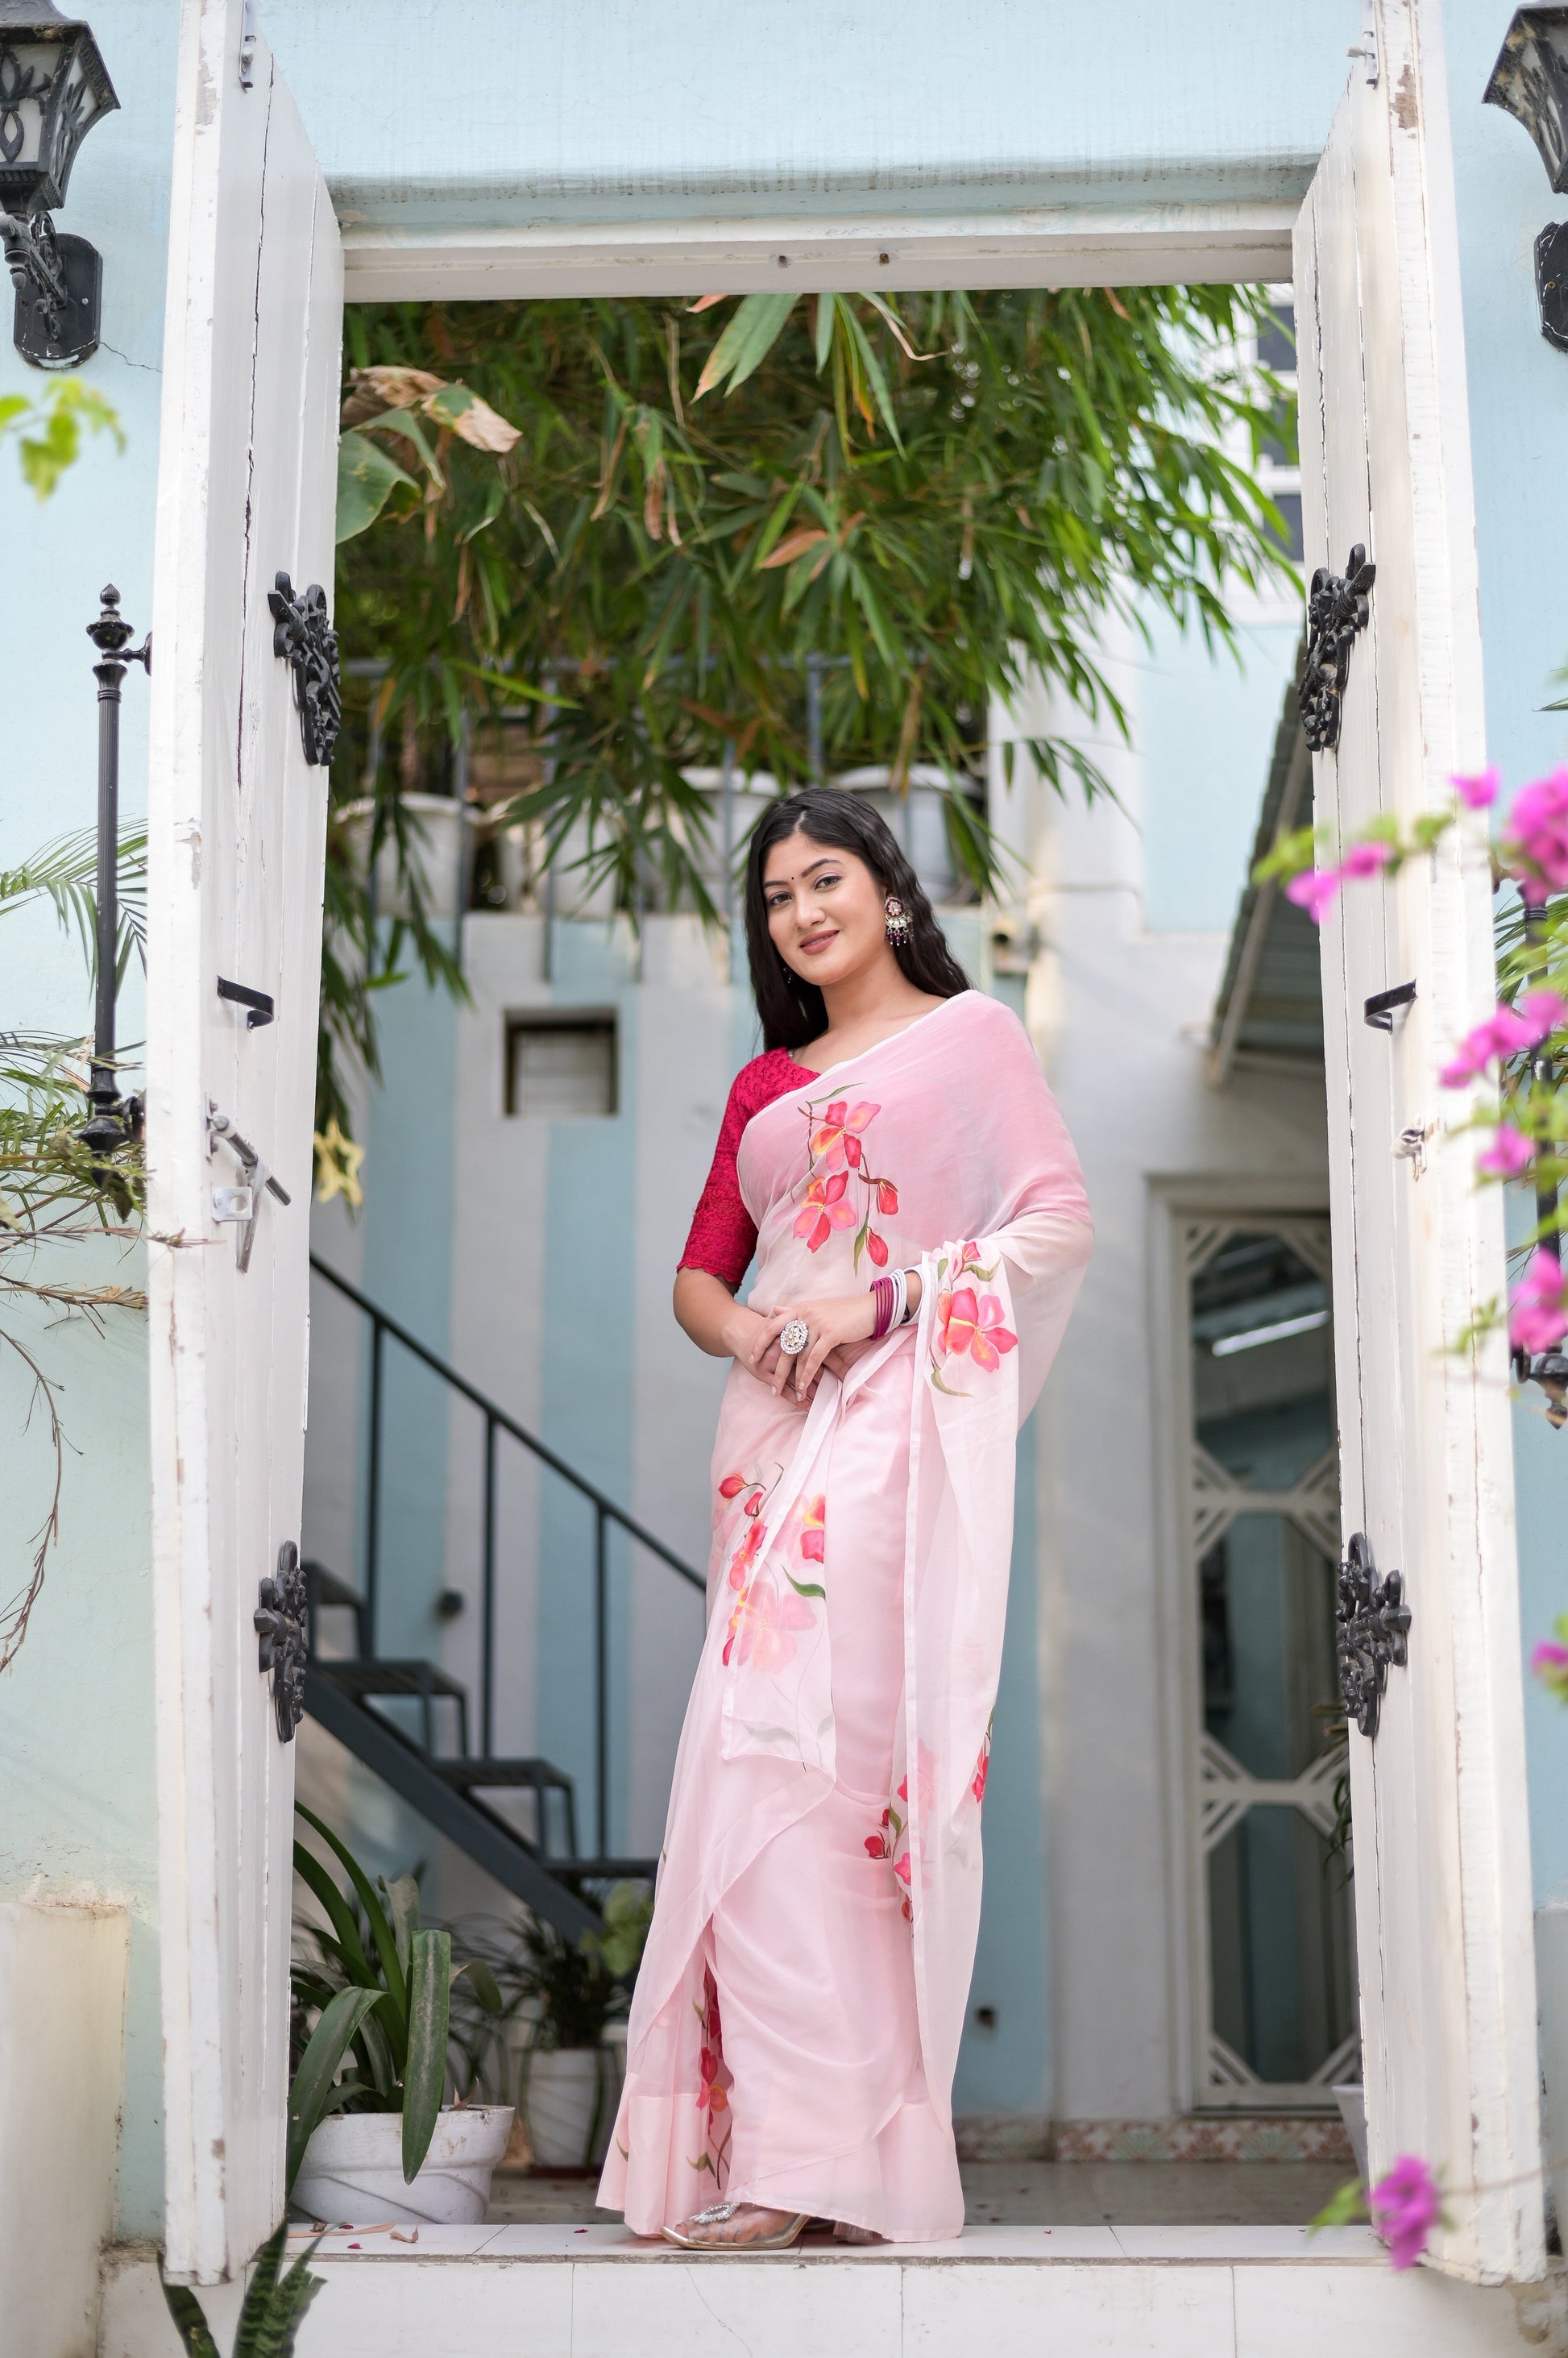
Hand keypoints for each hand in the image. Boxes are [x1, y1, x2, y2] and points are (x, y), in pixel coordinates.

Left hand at [747, 1293, 877, 1399]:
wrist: (870, 1308)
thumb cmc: (844, 1311)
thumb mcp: (816, 1308)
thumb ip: (795, 1311)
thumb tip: (774, 1309)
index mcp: (800, 1308)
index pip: (772, 1325)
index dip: (761, 1342)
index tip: (752, 1357)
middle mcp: (805, 1314)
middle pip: (783, 1345)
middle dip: (776, 1369)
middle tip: (771, 1386)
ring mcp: (817, 1323)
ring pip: (798, 1355)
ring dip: (793, 1378)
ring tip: (789, 1393)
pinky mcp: (830, 1334)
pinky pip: (814, 1359)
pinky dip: (807, 1375)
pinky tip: (803, 1388)